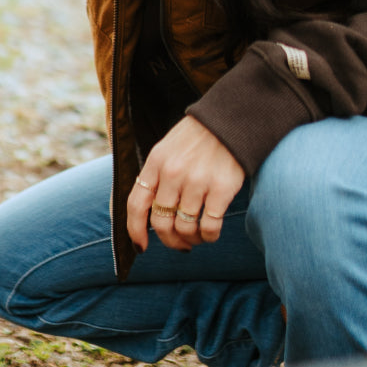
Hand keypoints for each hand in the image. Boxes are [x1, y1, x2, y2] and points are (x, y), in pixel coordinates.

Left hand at [127, 116, 243, 252]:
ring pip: (185, 228)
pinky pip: (209, 226)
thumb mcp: (167, 149)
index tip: (141, 246)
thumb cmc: (197, 138)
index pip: (137, 205)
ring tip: (197, 237)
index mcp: (156, 163)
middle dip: (169, 240)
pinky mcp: (222, 189)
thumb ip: (156, 177)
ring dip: (191, 240)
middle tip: (179, 243)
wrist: (231, 120)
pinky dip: (209, 236)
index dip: (135, 230)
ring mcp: (197, 182)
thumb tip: (149, 213)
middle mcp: (173, 173)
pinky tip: (210, 233)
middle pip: (161, 223)